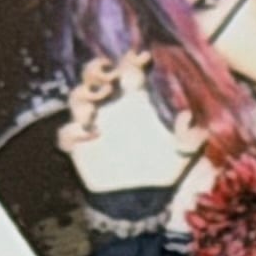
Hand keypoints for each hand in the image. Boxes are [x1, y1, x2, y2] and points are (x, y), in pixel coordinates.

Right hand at [57, 52, 199, 201]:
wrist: (140, 198)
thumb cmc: (161, 168)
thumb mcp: (183, 152)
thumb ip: (190, 136)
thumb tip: (188, 117)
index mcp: (134, 101)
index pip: (127, 70)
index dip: (131, 60)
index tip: (142, 57)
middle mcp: (110, 106)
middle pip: (93, 74)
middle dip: (96, 69)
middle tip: (110, 78)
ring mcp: (91, 123)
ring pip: (76, 98)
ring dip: (83, 97)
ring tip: (96, 108)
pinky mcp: (78, 145)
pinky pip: (66, 135)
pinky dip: (73, 133)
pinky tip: (90, 135)